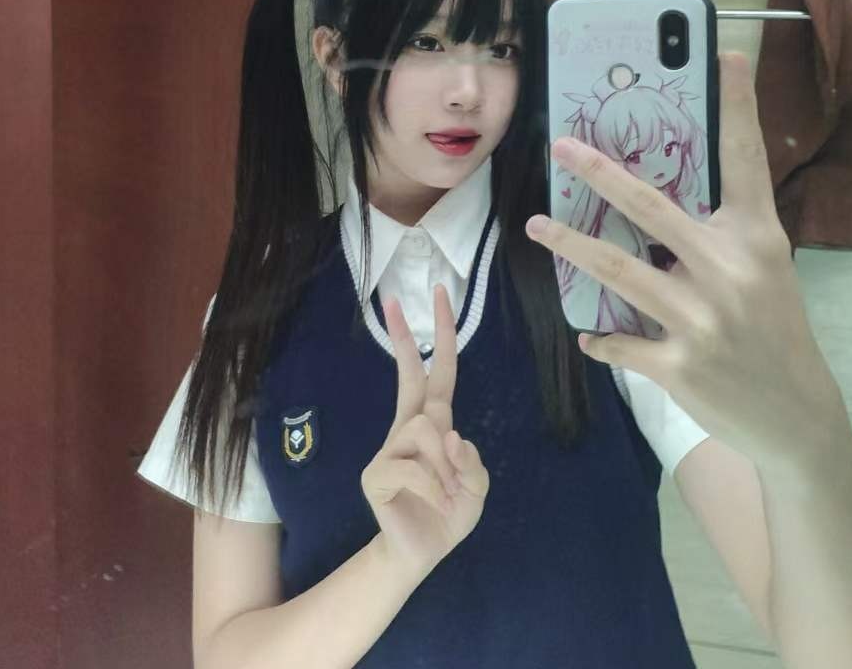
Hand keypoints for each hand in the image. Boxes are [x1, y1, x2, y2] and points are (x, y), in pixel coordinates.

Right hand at [361, 284, 489, 580]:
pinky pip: (414, 465)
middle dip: (405, 337)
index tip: (437, 296)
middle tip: (394, 300)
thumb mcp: (476, 486)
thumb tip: (450, 437)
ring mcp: (389, 448)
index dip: (442, 336)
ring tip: (447, 493)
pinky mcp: (375, 473)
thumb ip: (471, 460)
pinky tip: (437, 503)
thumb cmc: (448, 512)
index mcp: (434, 423)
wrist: (421, 554)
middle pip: (411, 376)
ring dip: (447, 466)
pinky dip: (436, 486)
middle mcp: (409, 427)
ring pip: (427, 431)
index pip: (439, 372)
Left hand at [525, 52, 848, 477]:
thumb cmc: (773, 325)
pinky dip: (600, 337)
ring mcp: (703, 319)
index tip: (725, 52)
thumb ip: (722, 227)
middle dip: (599, 172)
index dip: (736, 105)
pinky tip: (588, 333)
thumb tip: (652, 190)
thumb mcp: (764, 267)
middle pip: (651, 207)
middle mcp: (730, 271)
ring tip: (536, 226)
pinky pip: (620, 341)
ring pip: (618, 270)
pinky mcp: (680, 365)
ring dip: (571, 246)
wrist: (796, 414)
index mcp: (757, 238)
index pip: (746, 160)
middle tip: (561, 147)